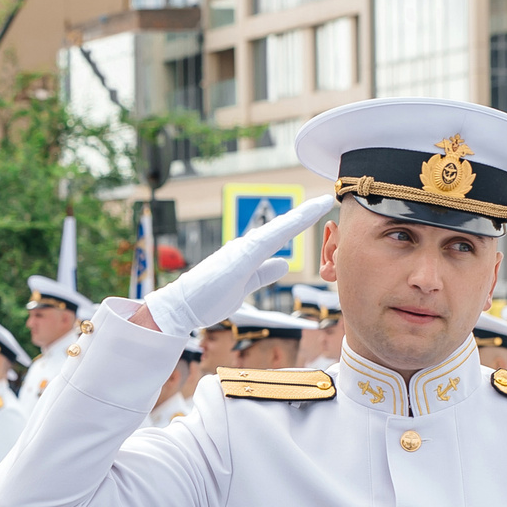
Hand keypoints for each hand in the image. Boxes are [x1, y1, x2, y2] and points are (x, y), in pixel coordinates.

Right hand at [144, 195, 336, 336]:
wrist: (181, 306)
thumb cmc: (208, 298)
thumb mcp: (245, 287)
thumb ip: (263, 274)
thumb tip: (283, 265)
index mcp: (248, 253)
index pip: (279, 235)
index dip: (299, 222)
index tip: (317, 210)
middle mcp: (246, 245)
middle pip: (281, 226)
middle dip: (304, 213)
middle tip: (325, 200)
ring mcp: (242, 249)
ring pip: (277, 228)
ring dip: (300, 216)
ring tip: (321, 204)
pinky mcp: (241, 257)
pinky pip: (269, 239)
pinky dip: (287, 228)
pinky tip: (301, 220)